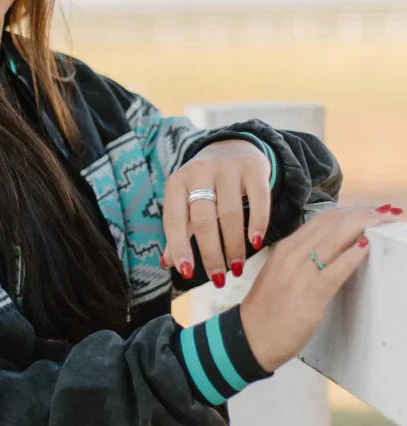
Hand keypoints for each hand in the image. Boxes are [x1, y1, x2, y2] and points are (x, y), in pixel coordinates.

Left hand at [160, 139, 269, 283]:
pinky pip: (258, 199)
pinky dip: (257, 223)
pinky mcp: (253, 167)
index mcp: (176, 182)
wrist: (232, 147)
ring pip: (229, 213)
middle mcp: (199, 171)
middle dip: (210, 253)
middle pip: (203, 219)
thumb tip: (167, 263)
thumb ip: (179, 231)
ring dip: (233, 245)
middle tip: (218, 279)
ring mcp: (227, 167)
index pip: (173, 219)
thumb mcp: (186, 202)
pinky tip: (256, 242)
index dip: (179, 247)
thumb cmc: (204, 185)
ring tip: (237, 268)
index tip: (187, 272)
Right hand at [239, 204, 405, 372]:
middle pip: (334, 222)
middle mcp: (292, 254)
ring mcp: (301, 272)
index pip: (324, 219)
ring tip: (386, 222)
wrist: (250, 337)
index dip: (352, 211)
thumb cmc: (267, 310)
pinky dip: (355, 253)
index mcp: (286, 247)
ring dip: (366, 226)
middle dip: (365, 213)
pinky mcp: (311, 293)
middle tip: (387, 212)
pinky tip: (368, 246)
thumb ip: (301, 259)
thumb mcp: (280, 274)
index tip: (370, 211)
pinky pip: (338, 267)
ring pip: (337, 237)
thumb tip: (330, 251)